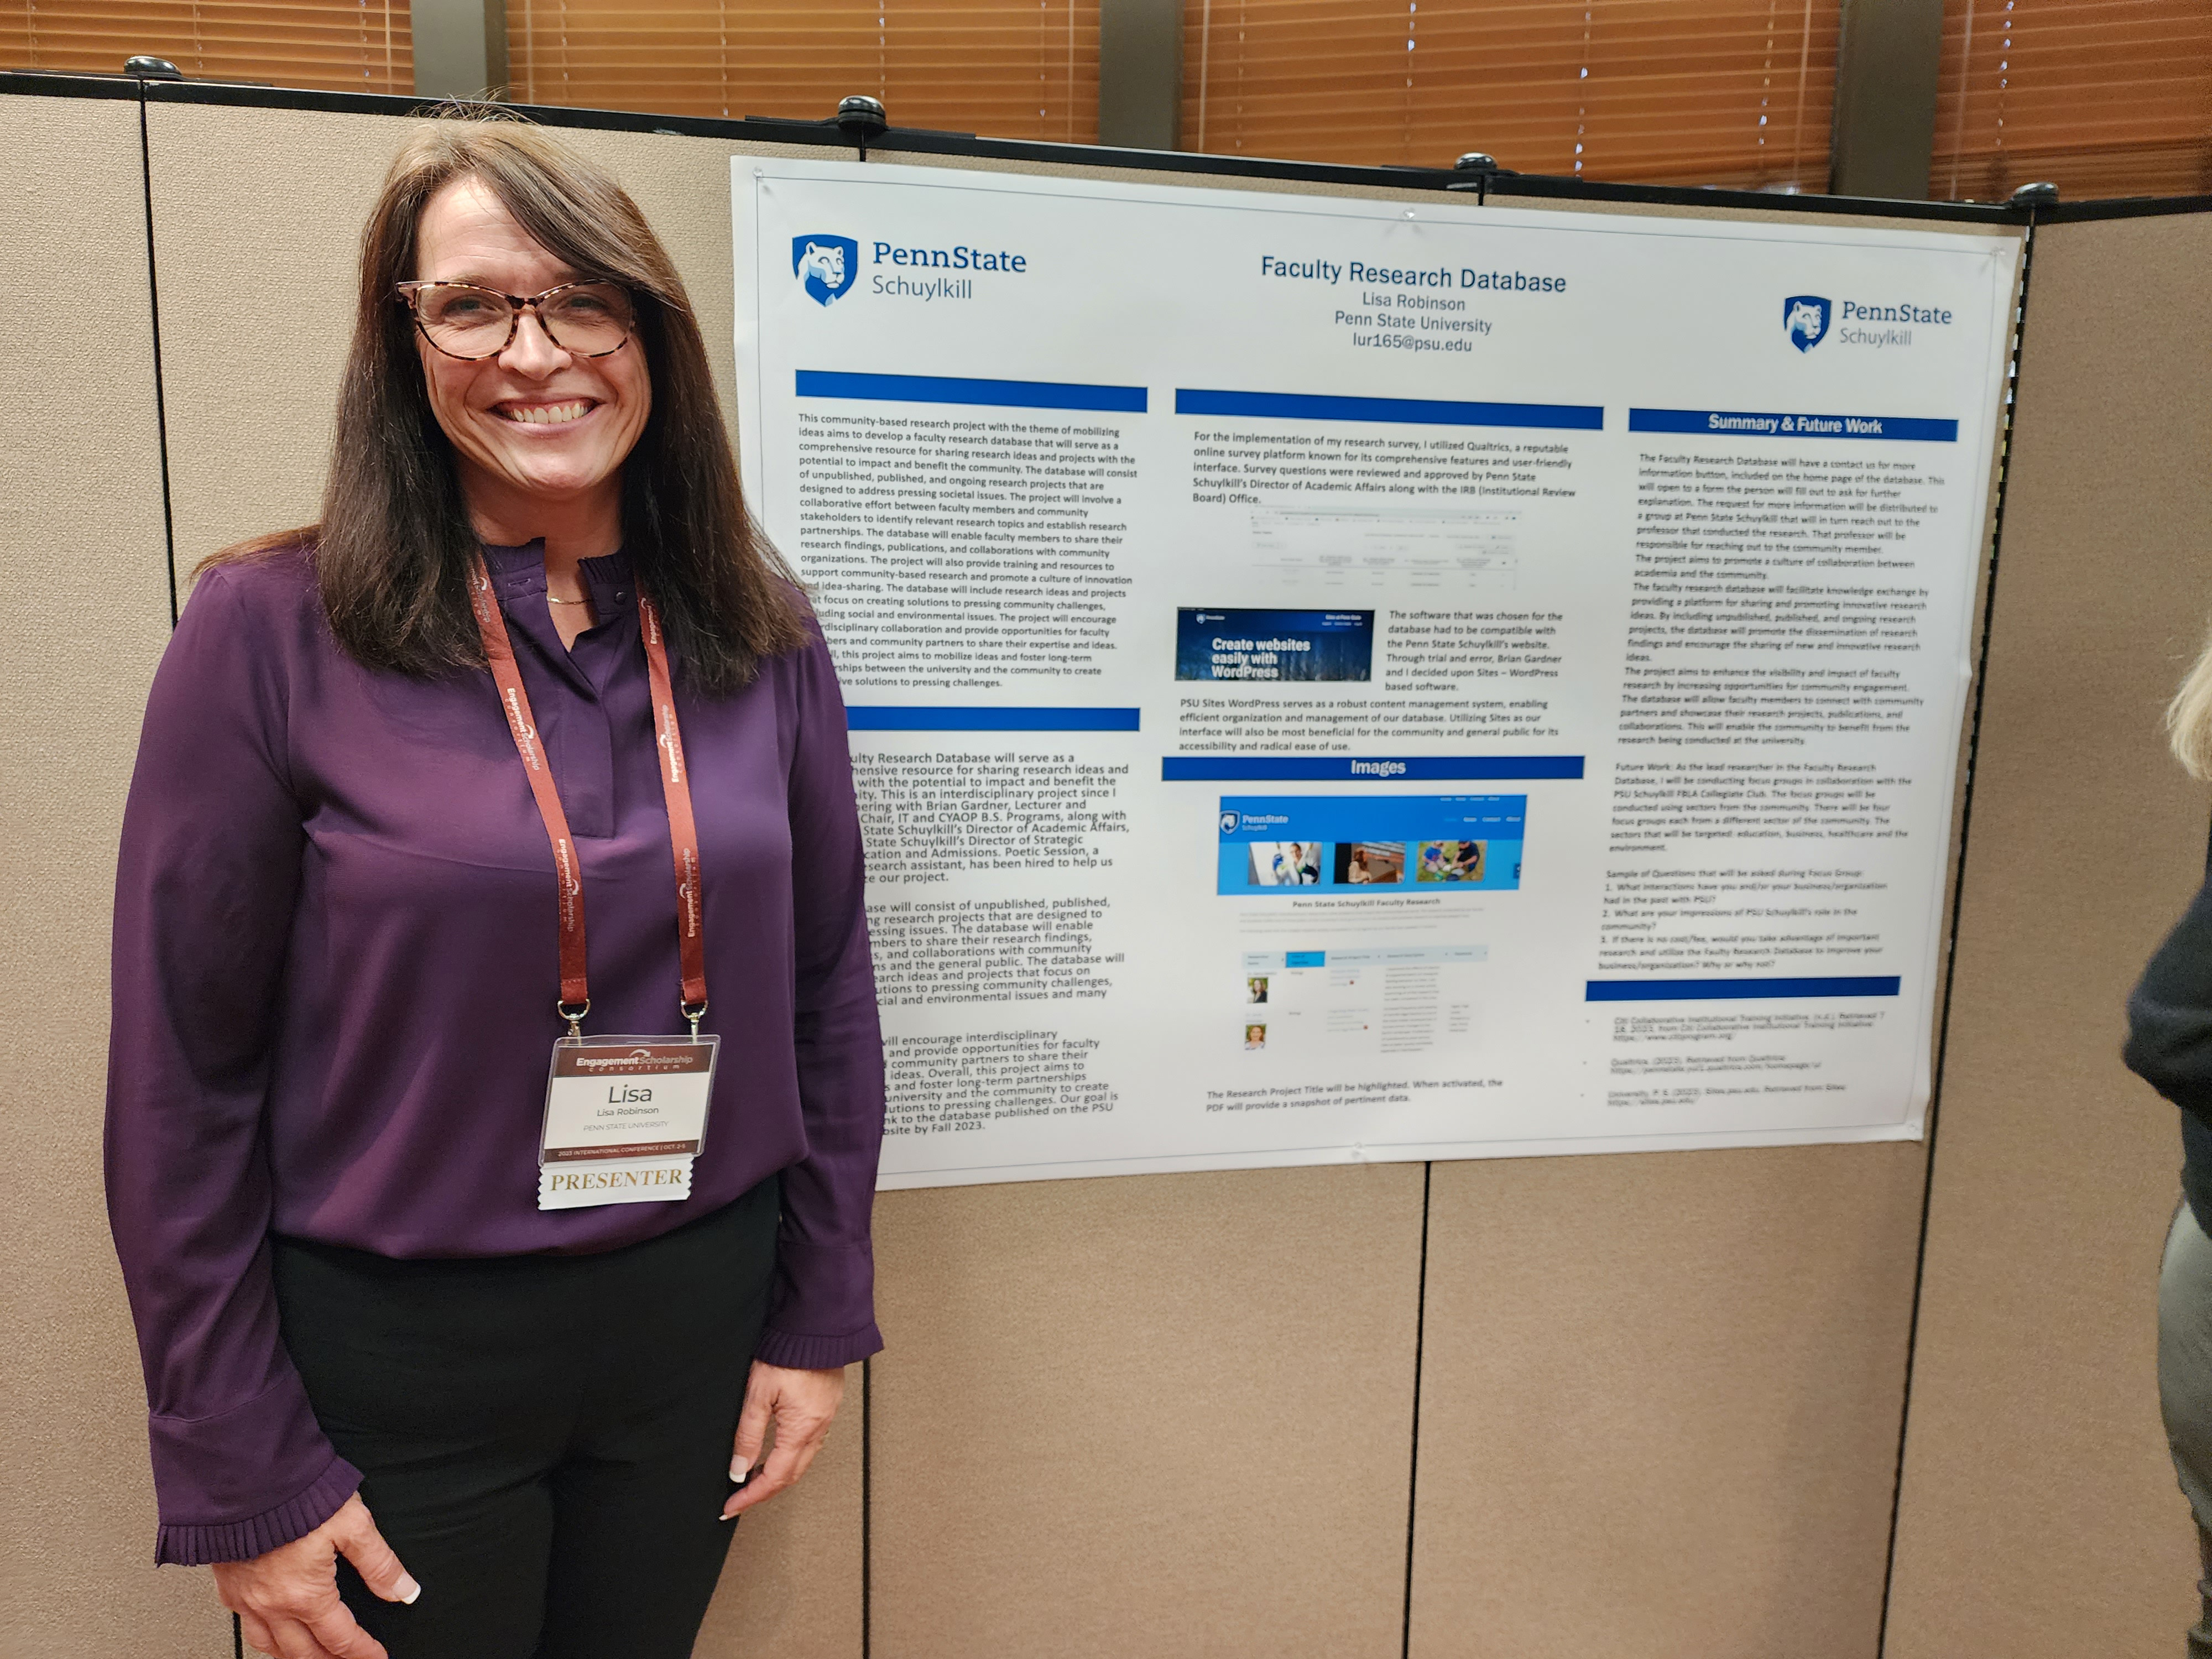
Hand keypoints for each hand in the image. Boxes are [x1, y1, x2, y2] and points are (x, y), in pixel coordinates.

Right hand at [211, 1493, 418, 1658]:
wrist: (244, 1480)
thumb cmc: (295, 1496)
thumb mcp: (353, 1525)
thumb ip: (379, 1563)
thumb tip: (403, 1589)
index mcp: (306, 1595)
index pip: (340, 1638)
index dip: (362, 1651)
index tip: (376, 1657)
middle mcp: (273, 1605)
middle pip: (304, 1652)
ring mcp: (246, 1599)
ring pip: (270, 1646)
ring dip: (294, 1656)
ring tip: (310, 1656)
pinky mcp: (228, 1586)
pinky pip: (245, 1626)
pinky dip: (263, 1637)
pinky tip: (270, 1628)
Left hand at [722, 1361, 845, 1518]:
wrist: (816, 1327)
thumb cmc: (787, 1354)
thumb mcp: (758, 1395)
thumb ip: (748, 1435)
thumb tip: (739, 1469)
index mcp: (801, 1430)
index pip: (774, 1477)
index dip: (751, 1496)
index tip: (731, 1506)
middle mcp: (818, 1429)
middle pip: (792, 1476)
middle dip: (764, 1492)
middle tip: (740, 1499)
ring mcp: (826, 1419)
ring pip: (803, 1461)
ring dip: (779, 1476)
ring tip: (755, 1480)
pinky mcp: (828, 1406)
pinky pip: (812, 1444)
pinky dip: (793, 1457)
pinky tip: (780, 1452)